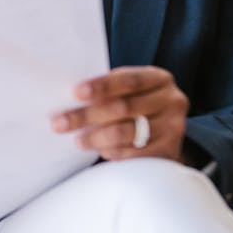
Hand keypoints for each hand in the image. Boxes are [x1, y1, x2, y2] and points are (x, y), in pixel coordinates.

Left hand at [51, 66, 188, 161]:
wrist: (166, 130)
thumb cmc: (136, 103)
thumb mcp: (128, 90)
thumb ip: (107, 90)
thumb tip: (68, 98)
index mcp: (159, 78)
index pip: (129, 80)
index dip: (102, 86)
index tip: (76, 93)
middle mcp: (172, 101)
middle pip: (124, 107)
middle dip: (87, 116)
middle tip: (59, 123)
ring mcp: (174, 128)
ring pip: (128, 133)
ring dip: (96, 138)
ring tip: (77, 140)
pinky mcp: (170, 152)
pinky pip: (134, 154)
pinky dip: (112, 152)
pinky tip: (99, 150)